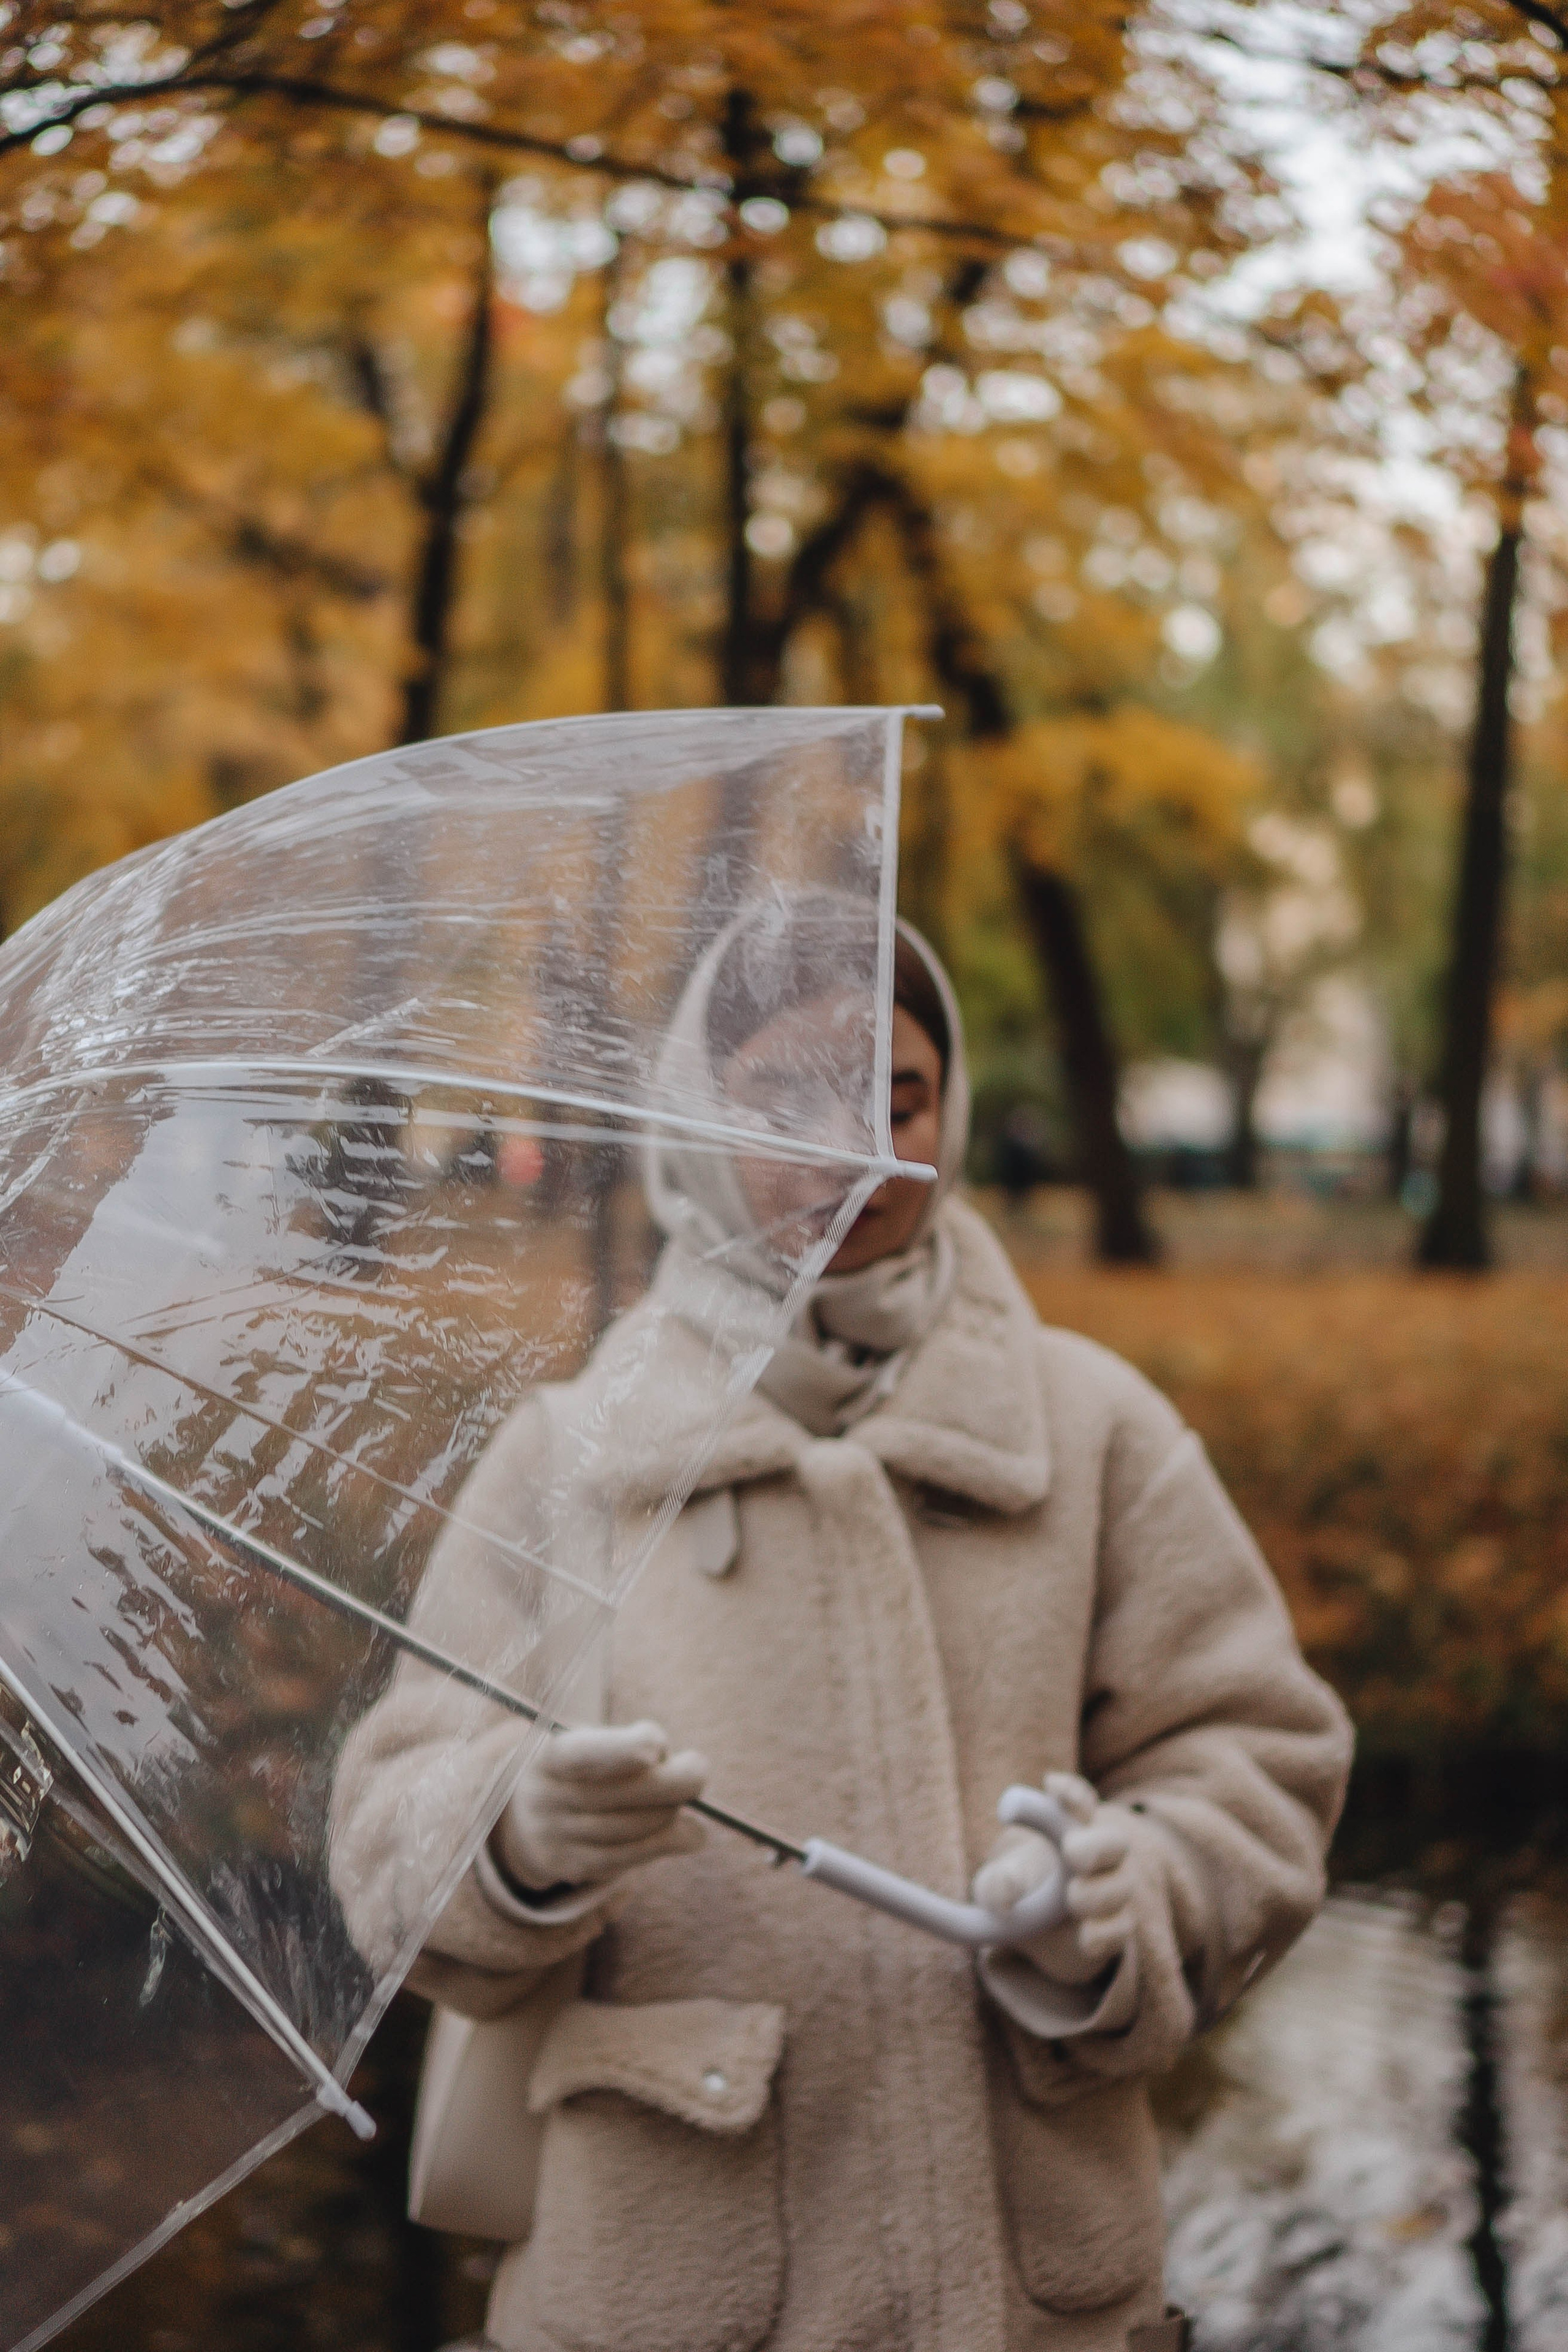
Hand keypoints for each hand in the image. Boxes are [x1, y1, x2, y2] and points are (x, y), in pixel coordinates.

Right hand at [494, 1720, 707, 1892]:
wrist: (528, 1816)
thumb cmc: (579, 1767)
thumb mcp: (589, 1744)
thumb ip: (628, 1748)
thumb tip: (679, 1771)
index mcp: (550, 1756)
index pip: (586, 1753)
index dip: (624, 1749)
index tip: (658, 1744)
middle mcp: (548, 1798)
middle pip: (624, 1793)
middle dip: (673, 1780)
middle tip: (698, 1768)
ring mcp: (558, 1837)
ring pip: (635, 1826)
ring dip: (673, 1811)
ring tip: (688, 1798)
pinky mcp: (574, 1867)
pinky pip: (633, 1857)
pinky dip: (671, 1843)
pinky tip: (694, 1835)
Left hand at [972, 1772, 1137, 1984]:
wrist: (1041, 1932)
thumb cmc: (1022, 1890)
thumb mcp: (998, 1886)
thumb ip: (995, 1884)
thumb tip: (1002, 1897)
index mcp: (1068, 1828)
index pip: (1079, 1801)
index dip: (1071, 1792)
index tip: (1052, 1786)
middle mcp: (1097, 1855)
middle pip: (1114, 1841)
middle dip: (1096, 1844)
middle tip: (1072, 1851)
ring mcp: (1111, 1891)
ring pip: (1121, 1886)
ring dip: (1099, 1892)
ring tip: (1073, 1897)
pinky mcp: (1115, 1927)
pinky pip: (1121, 1928)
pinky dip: (1105, 1932)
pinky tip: (1086, 1938)